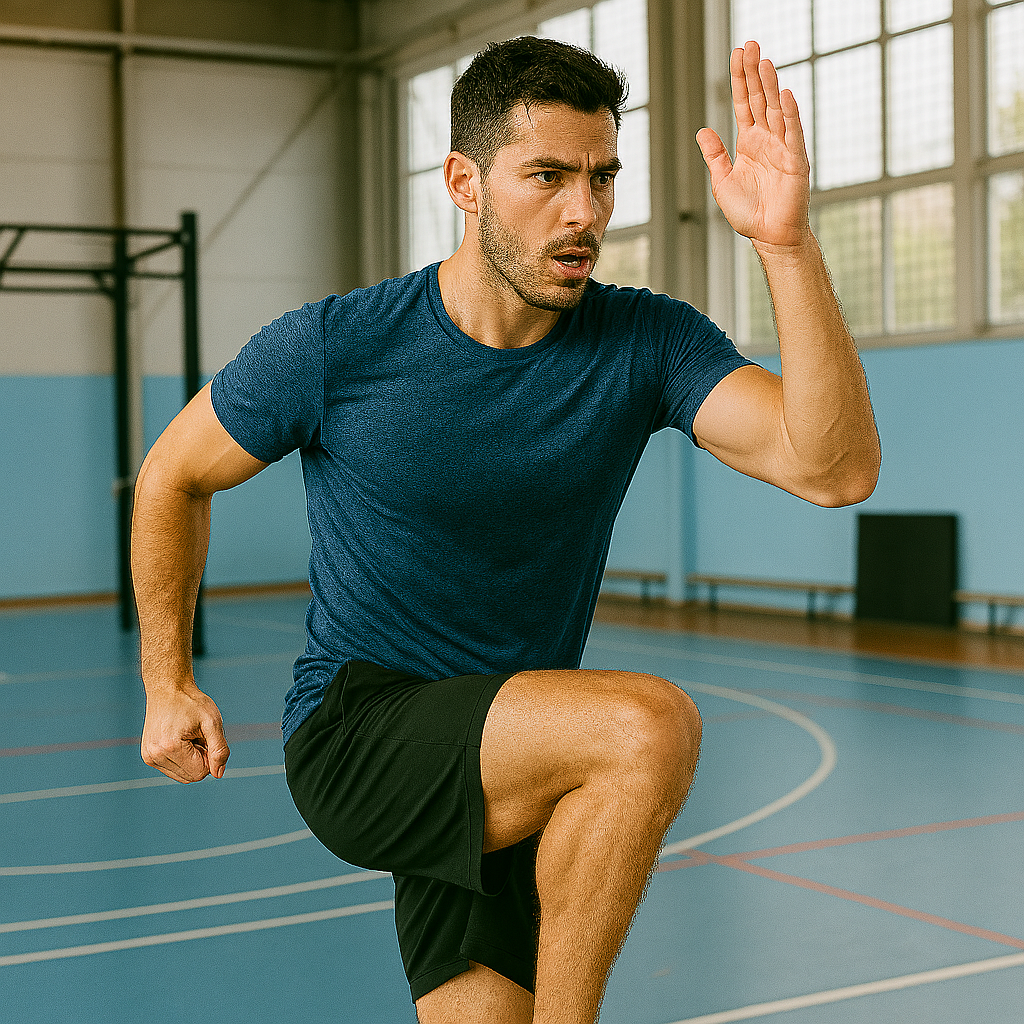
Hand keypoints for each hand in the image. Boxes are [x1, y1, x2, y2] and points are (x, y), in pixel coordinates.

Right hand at [141, 682, 229, 782]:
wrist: (168, 689)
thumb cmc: (192, 703)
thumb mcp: (212, 722)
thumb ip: (219, 749)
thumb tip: (218, 774)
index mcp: (170, 748)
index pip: (200, 773)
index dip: (210, 757)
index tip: (206, 737)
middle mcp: (155, 756)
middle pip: (190, 776)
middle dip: (201, 759)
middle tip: (198, 736)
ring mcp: (149, 757)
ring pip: (182, 775)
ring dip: (191, 759)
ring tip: (189, 736)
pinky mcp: (148, 756)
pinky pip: (172, 769)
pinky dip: (182, 758)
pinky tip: (180, 739)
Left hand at [697, 40, 810, 251]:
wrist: (769, 235)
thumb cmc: (748, 212)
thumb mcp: (723, 182)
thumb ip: (715, 156)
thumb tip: (702, 130)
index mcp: (749, 143)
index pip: (744, 104)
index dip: (740, 80)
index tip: (737, 55)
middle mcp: (767, 140)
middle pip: (760, 99)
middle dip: (754, 73)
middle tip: (750, 45)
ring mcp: (783, 148)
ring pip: (776, 110)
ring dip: (770, 85)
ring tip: (764, 61)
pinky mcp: (795, 161)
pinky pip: (792, 134)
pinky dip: (789, 114)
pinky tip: (785, 94)